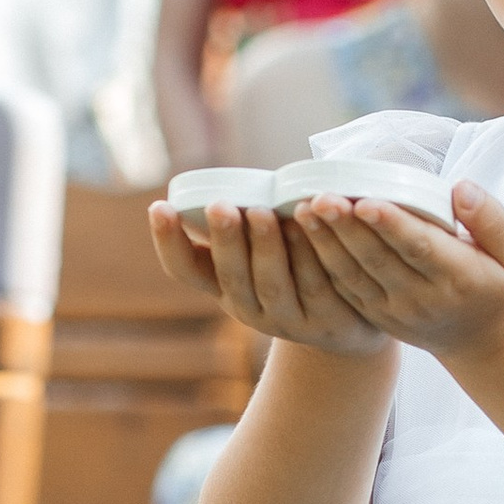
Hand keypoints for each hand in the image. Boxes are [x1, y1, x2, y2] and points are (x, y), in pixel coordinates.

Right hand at [148, 194, 393, 356]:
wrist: (344, 324)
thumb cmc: (289, 269)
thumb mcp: (254, 254)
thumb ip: (237, 225)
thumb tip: (207, 178)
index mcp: (221, 286)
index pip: (184, 269)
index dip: (169, 241)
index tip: (159, 206)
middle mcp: (247, 308)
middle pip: (231, 276)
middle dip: (225, 239)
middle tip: (220, 205)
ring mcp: (286, 319)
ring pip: (273, 283)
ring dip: (266, 245)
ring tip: (262, 210)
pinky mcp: (326, 320)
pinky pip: (317, 284)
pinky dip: (311, 253)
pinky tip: (308, 225)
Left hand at [283, 181, 503, 363]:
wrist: (484, 339)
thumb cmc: (499, 281)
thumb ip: (492, 218)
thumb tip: (460, 188)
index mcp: (460, 278)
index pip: (420, 247)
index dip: (391, 225)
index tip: (365, 200)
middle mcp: (424, 299)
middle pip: (379, 259)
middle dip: (347, 227)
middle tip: (321, 197)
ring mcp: (397, 311)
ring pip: (355, 275)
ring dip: (326, 243)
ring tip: (305, 209)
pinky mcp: (377, 316)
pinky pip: (345, 289)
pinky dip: (322, 262)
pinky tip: (305, 234)